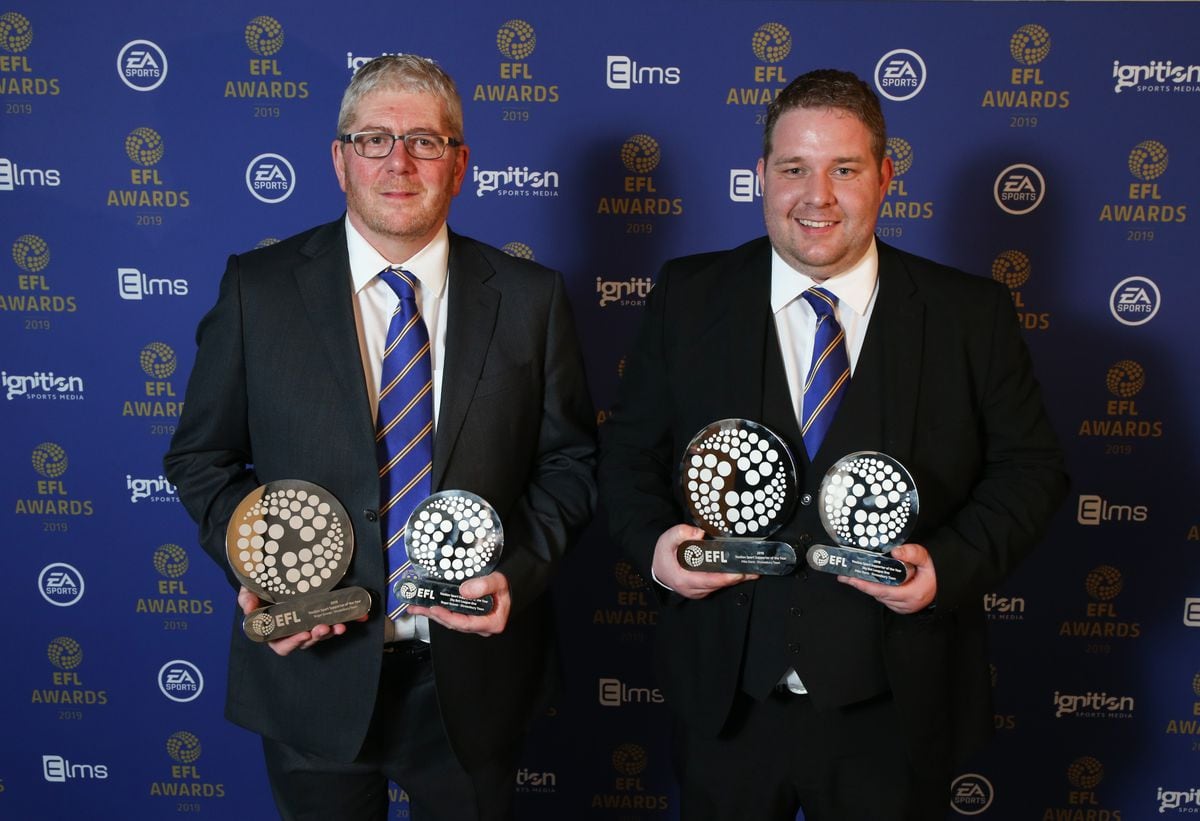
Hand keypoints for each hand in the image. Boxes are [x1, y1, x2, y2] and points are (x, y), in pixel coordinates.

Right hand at [237, 586, 359, 656]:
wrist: (274, 574)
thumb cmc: (260, 588)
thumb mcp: (250, 591)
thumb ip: (247, 600)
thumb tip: (247, 608)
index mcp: (275, 631)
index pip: (283, 645)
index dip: (293, 643)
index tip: (303, 634)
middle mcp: (293, 630)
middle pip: (306, 641)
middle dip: (316, 636)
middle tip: (324, 628)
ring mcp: (309, 622)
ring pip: (322, 633)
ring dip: (331, 631)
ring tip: (339, 625)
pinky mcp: (323, 613)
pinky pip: (335, 620)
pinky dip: (347, 619)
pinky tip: (357, 617)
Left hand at [409, 571, 511, 636]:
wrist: (512, 588)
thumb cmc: (507, 588)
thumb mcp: (499, 582)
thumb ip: (484, 585)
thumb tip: (464, 591)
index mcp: (491, 622)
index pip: (466, 624)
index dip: (448, 617)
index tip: (435, 608)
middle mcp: (480, 626)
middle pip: (454, 623)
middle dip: (434, 615)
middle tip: (419, 607)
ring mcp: (474, 623)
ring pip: (450, 621)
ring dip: (433, 613)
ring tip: (417, 606)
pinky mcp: (468, 618)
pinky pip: (452, 616)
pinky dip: (439, 610)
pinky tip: (428, 606)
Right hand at [651, 524, 758, 599]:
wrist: (658, 567)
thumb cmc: (664, 554)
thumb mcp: (667, 539)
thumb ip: (680, 533)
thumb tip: (699, 533)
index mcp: (683, 579)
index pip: (708, 580)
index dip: (724, 578)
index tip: (738, 573)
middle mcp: (692, 590)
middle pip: (718, 585)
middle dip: (737, 578)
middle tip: (754, 570)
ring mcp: (698, 592)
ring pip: (720, 587)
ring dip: (736, 579)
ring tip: (752, 570)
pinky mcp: (703, 590)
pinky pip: (718, 586)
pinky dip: (729, 579)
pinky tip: (741, 572)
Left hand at [838, 543, 936, 614]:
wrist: (945, 585)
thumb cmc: (936, 572)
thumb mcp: (927, 559)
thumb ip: (913, 553)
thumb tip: (896, 551)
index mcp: (912, 594)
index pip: (883, 591)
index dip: (865, 585)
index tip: (851, 578)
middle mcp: (906, 604)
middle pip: (877, 594)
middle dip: (860, 584)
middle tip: (845, 575)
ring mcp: (903, 607)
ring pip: (880, 597)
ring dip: (867, 587)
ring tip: (852, 576)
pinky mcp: (901, 607)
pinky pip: (884, 599)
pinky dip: (876, 590)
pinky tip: (868, 581)